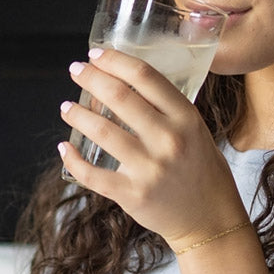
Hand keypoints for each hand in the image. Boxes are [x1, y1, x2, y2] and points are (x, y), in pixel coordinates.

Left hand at [59, 48, 248, 250]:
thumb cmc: (201, 170)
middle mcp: (168, 140)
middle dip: (90, 78)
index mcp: (186, 118)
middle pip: (119, 96)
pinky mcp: (132, 194)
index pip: (145, 76)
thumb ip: (167, 110)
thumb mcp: (195, 131)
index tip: (96, 54)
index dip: (115, 60)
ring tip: (67, 107)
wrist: (209, 219)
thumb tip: (124, 84)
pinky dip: (73, 159)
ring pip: (100, 131)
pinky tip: (64, 147)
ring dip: (76, 114)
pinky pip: (92, 174)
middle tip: (76, 70)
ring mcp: (149, 168)